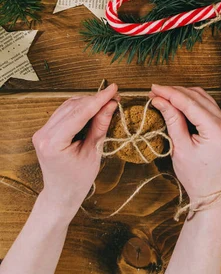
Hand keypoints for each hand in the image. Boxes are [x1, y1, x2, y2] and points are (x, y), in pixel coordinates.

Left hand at [32, 84, 118, 220]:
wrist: (61, 194)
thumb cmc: (77, 180)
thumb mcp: (93, 153)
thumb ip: (100, 126)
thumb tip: (110, 104)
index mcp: (53, 143)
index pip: (78, 113)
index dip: (98, 99)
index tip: (113, 89)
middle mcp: (44, 134)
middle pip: (73, 107)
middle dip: (95, 100)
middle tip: (114, 97)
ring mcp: (42, 131)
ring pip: (68, 106)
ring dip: (88, 102)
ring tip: (107, 102)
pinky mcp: (45, 130)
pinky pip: (64, 112)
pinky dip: (80, 108)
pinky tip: (93, 108)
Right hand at [149, 85, 220, 204]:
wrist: (211, 191)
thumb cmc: (195, 175)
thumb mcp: (180, 148)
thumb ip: (172, 120)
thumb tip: (159, 100)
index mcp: (217, 131)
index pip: (190, 104)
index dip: (170, 93)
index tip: (153, 89)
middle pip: (197, 97)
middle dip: (174, 92)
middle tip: (154, 92)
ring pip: (202, 97)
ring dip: (182, 94)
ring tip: (163, 95)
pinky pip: (206, 104)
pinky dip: (191, 100)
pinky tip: (176, 101)